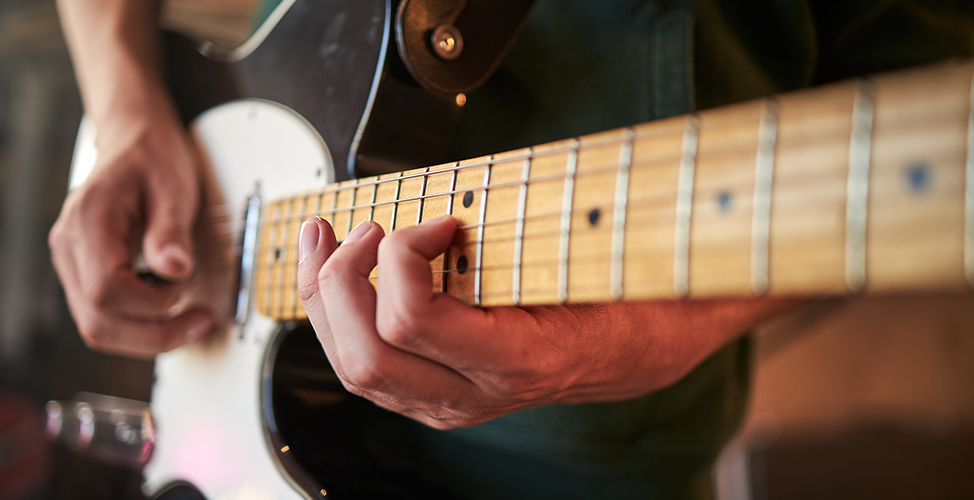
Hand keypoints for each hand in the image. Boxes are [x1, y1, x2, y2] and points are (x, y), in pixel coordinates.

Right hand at [49, 119, 219, 357]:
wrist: (132, 140)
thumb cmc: (152, 158)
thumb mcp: (173, 187)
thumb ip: (171, 231)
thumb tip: (175, 272)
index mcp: (87, 221)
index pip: (106, 289)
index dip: (150, 304)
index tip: (185, 288)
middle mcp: (68, 247)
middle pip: (96, 322)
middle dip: (153, 335)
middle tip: (199, 323)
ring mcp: (71, 264)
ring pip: (96, 328)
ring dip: (146, 336)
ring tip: (189, 319)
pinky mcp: (83, 274)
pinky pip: (103, 316)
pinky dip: (137, 324)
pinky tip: (167, 308)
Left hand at [298, 216, 793, 429]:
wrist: (647, 346)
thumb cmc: (623, 296)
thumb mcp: (590, 255)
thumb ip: (526, 232)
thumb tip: (461, 197)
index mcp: (515, 361)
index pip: (412, 321)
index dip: (404, 253)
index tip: (437, 220)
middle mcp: (474, 395)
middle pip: (365, 356)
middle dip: (342, 280)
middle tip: (362, 228)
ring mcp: (451, 403)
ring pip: (355, 369)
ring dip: (326, 298)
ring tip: (327, 240)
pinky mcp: (437, 396)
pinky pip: (367, 369)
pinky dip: (340, 318)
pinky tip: (339, 274)